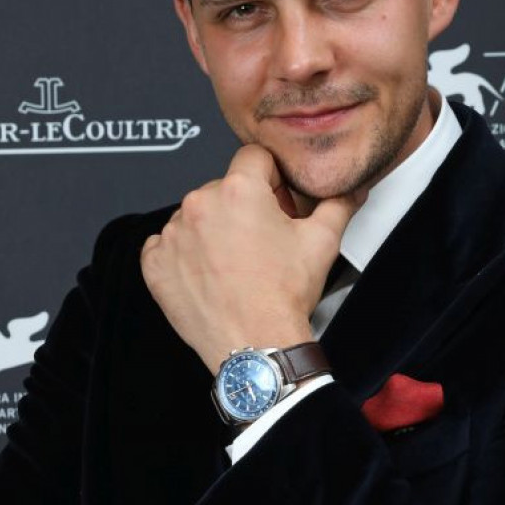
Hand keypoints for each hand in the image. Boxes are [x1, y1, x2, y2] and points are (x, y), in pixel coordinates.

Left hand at [140, 145, 362, 373]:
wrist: (257, 345)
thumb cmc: (283, 299)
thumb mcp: (322, 243)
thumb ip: (337, 205)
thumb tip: (349, 191)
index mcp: (238, 190)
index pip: (254, 159)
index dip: (272, 181)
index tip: (276, 204)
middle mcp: (200, 206)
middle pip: (223, 189)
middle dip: (242, 210)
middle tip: (262, 244)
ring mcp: (174, 235)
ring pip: (196, 217)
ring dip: (213, 232)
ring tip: (236, 264)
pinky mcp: (156, 264)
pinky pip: (167, 246)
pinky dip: (185, 256)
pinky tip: (210, 274)